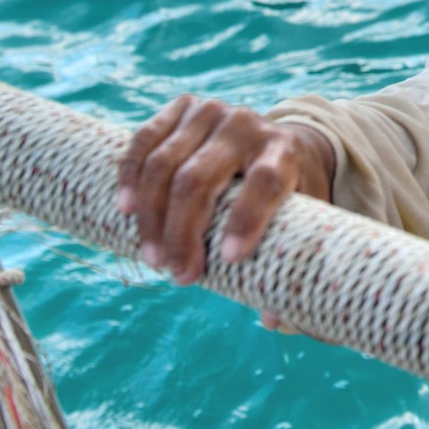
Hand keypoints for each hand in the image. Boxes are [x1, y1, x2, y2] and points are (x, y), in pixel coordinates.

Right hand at [115, 95, 334, 296]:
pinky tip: (125, 210)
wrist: (277, 138)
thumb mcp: (303, 218)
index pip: (265, 182)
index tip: (229, 260)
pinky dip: (130, 176)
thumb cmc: (289, 191)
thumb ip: (291, 261)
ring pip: (166, 164)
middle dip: (184, 233)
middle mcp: (247, 126)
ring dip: (152, 217)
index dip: (246, 220)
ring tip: (153, 258)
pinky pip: (144, 140)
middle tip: (179, 276)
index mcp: (284, 152)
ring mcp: (211, 112)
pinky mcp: (181, 108)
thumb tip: (276, 320)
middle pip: (201, 179)